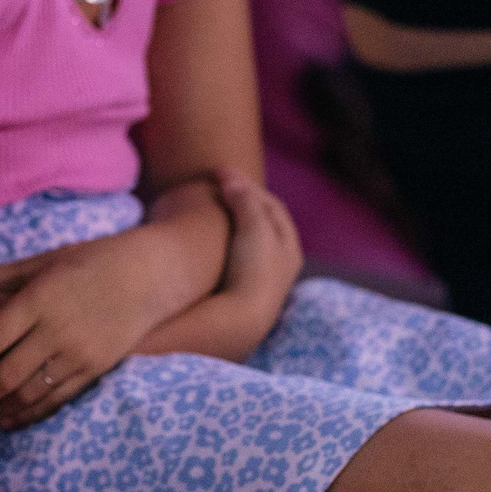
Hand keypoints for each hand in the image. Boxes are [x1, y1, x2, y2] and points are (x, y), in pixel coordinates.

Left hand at [0, 222, 207, 429]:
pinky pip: (55, 400)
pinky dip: (27, 415)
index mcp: (40, 299)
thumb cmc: (91, 260)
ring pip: (28, 395)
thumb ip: (1, 277)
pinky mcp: (95, 371)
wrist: (152, 275)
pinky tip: (4, 422)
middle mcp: (58, 331)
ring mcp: (79, 355)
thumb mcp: (44, 260)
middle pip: (4, 376)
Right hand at [215, 171, 302, 318]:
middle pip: (261, 224)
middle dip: (241, 202)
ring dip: (229, 223)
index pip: (270, 205)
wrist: (240, 319)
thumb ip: (245, 198)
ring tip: (207, 210)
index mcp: (289, 247)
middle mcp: (279, 265)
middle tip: (215, 186)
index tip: (218, 172)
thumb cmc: (252, 268)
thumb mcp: (254, 226)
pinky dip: (219, 243)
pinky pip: (230, 258)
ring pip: (245, 243)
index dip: (245, 184)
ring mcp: (258, 280)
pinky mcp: (237, 293)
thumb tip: (231, 180)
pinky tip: (201, 241)